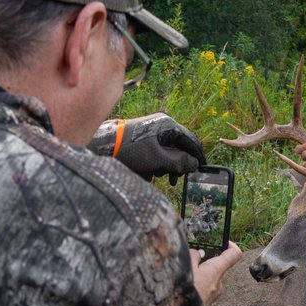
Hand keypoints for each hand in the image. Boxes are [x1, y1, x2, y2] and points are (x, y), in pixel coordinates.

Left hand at [89, 113, 205, 183]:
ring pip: (169, 151)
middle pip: (180, 147)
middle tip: (176, 179)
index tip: (202, 169)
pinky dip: (158, 164)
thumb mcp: (157, 158)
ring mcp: (153, 131)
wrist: (103, 146)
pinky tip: (151, 173)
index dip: (197, 156)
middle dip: (179, 165)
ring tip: (161, 177)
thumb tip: (195, 164)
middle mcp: (162, 126)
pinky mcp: (145, 139)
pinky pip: (158, 152)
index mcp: (168, 125)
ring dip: (167, 166)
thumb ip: (179, 162)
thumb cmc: (131, 150)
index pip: (191, 140)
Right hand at [189, 241, 242, 305]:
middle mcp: (219, 283)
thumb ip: (193, 256)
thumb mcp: (185, 265)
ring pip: (209, 277)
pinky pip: (204, 287)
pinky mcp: (207, 302)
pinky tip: (184, 286)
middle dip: (205, 260)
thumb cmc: (183, 291)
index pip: (234, 254)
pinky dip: (197, 283)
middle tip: (190, 259)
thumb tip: (197, 254)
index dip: (230, 244)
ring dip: (199, 273)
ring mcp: (213, 295)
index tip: (223, 240)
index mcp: (216, 271)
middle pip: (217, 265)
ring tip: (183, 275)